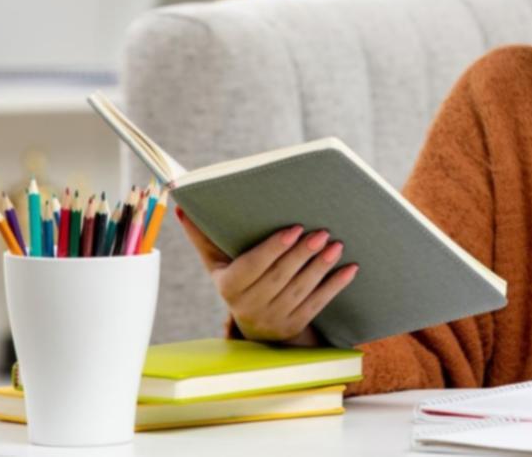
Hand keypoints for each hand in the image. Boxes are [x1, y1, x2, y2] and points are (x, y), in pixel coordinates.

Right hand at [176, 208, 358, 345]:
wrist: (253, 326)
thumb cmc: (236, 280)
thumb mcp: (217, 262)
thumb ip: (202, 235)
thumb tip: (181, 205)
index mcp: (228, 287)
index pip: (253, 266)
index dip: (274, 248)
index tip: (295, 228)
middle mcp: (249, 307)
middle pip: (280, 277)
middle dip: (302, 254)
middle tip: (323, 232)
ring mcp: (273, 320)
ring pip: (300, 290)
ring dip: (320, 267)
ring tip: (336, 245)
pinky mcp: (294, 326)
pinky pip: (318, 305)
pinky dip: (335, 286)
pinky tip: (350, 269)